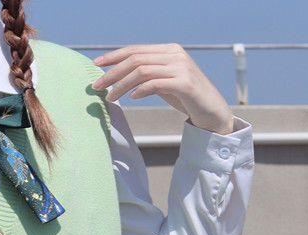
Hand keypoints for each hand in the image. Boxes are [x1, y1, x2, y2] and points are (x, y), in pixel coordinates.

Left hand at [91, 43, 234, 134]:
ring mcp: (181, 68)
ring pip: (142, 71)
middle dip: (112, 73)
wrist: (212, 112)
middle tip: (96, 87)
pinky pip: (156, 83)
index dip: (114, 56)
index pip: (136, 49)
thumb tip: (120, 76)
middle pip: (135, 59)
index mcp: (169, 51)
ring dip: (121, 85)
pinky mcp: (185, 84)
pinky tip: (131, 98)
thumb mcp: (164, 82)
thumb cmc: (185, 98)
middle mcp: (175, 55)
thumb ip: (147, 75)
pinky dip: (141, 90)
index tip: (96, 65)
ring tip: (110, 97)